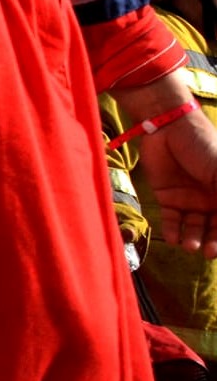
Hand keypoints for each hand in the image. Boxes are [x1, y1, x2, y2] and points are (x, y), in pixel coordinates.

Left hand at [120, 77, 216, 257]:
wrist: (168, 128)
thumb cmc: (203, 146)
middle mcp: (211, 200)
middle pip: (214, 228)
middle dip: (212, 242)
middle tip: (208, 252)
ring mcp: (190, 200)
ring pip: (194, 227)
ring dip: (193, 238)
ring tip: (189, 246)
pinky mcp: (168, 197)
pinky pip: (172, 220)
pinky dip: (173, 230)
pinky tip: (174, 238)